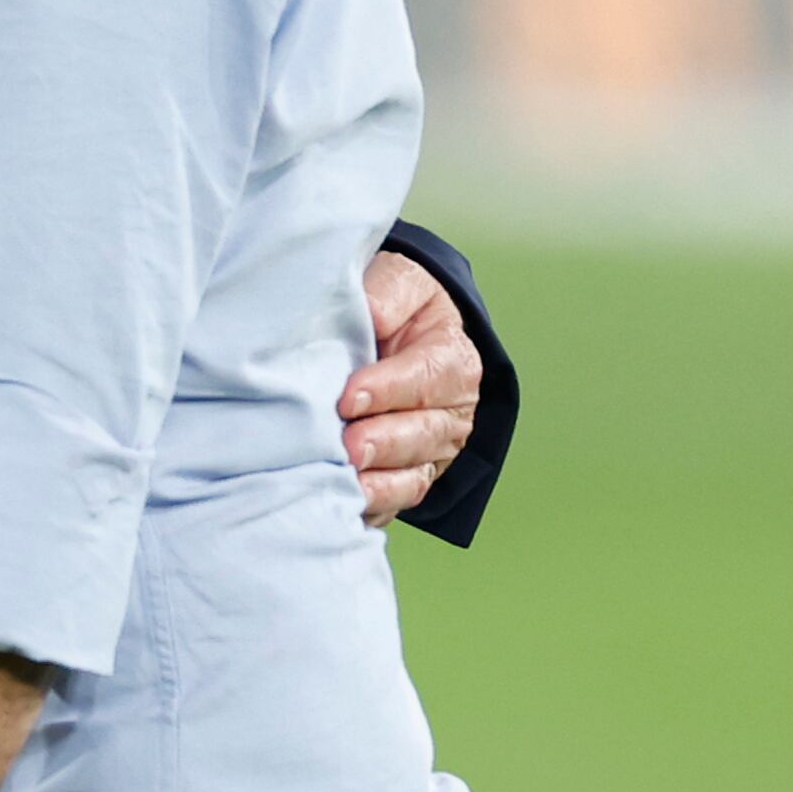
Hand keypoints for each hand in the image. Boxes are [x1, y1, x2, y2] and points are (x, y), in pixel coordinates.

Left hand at [344, 249, 480, 525]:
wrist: (392, 336)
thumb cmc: (393, 306)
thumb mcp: (398, 284)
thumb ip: (387, 294)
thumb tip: (369, 315)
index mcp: (451, 359)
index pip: (426, 377)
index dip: (389, 388)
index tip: (349, 396)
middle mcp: (450, 411)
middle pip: (423, 434)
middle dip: (385, 442)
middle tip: (349, 447)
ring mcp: (432, 451)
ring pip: (413, 474)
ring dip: (379, 483)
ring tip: (345, 482)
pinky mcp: (408, 477)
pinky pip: (396, 502)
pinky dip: (372, 508)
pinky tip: (342, 507)